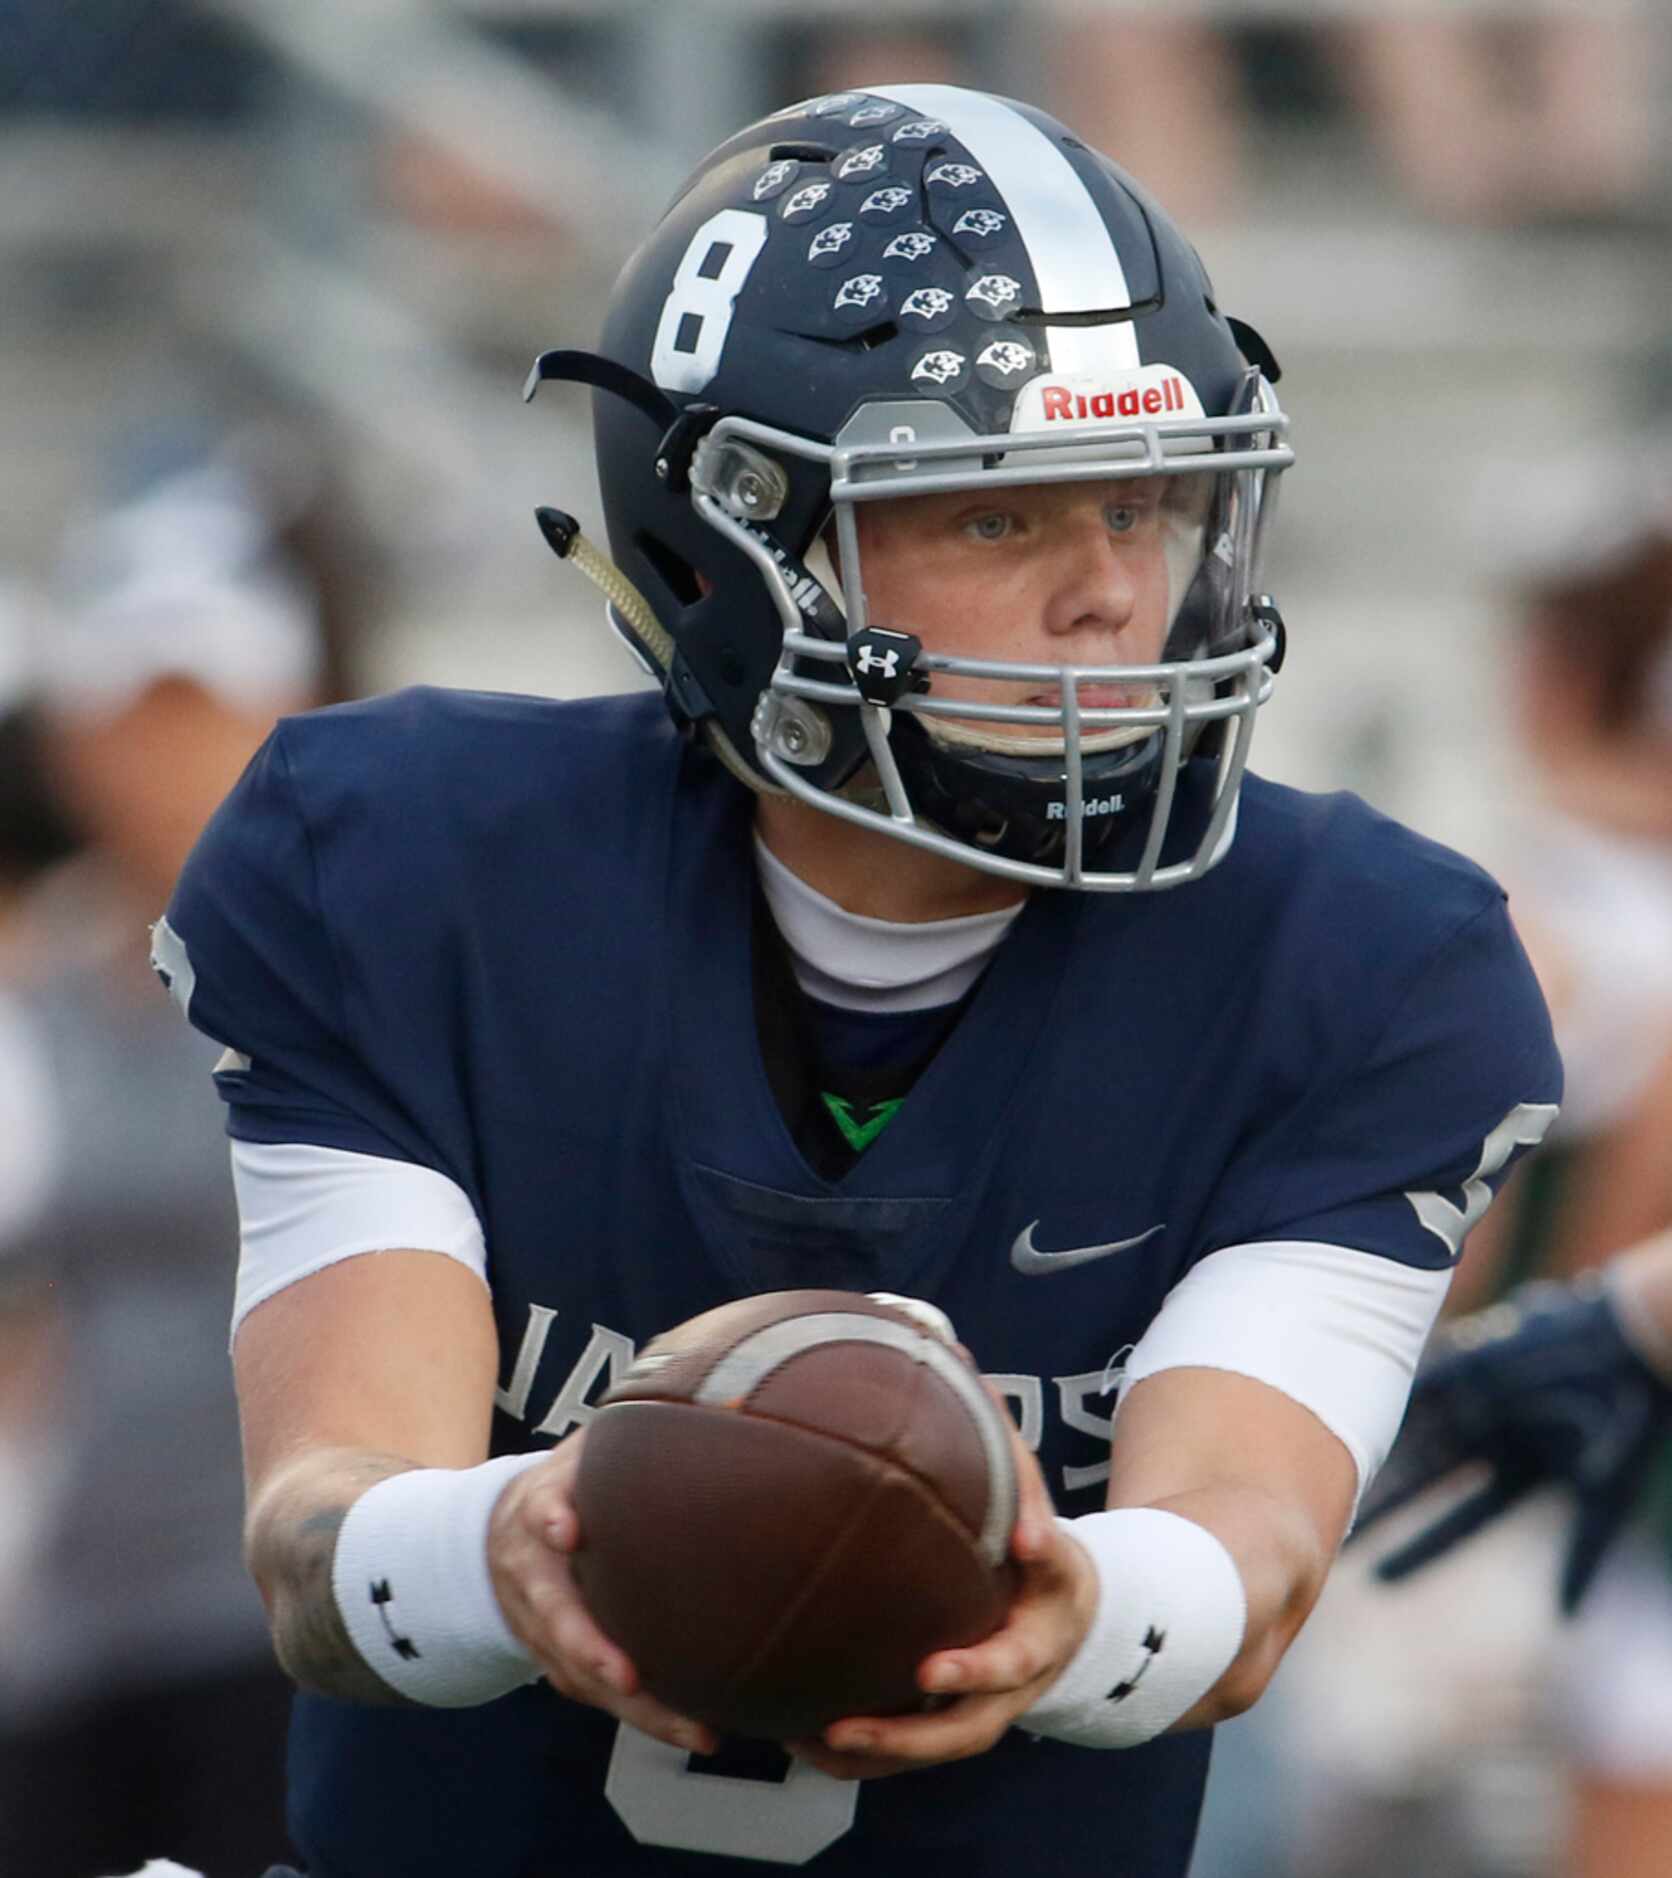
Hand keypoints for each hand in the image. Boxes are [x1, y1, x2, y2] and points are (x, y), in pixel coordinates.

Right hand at [487, 1431, 717, 1754]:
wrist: (498, 1536)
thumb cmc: (567, 1486)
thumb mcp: (581, 1453)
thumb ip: (624, 1436)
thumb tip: (713, 1398)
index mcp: (537, 1511)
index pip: (538, 1510)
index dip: (550, 1518)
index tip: (564, 1528)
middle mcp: (532, 1577)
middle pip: (555, 1617)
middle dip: (589, 1649)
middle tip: (627, 1676)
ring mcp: (541, 1628)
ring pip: (580, 1674)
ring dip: (635, 1706)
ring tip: (694, 1725)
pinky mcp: (560, 1662)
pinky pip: (599, 1695)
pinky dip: (643, 1714)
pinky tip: (694, 1725)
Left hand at [787, 1404, 1095, 1779]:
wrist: (1067, 1619)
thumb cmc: (1030, 1542)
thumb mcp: (1029, 1488)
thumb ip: (992, 1435)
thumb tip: (945, 1344)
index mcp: (1054, 1588)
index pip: (1054, 1568)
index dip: (1040, 1556)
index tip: (1023, 1541)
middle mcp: (1031, 1658)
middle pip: (1000, 1687)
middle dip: (959, 1686)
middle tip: (921, 1672)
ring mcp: (996, 1701)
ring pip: (952, 1739)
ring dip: (894, 1742)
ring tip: (830, 1732)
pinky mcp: (957, 1723)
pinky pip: (912, 1751)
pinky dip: (866, 1755)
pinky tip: (805, 1741)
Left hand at [1354, 1279, 1671, 1612]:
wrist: (1628, 1344)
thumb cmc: (1625, 1421)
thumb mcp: (1603, 1495)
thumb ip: (1582, 1554)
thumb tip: (1566, 1618)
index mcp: (1518, 1470)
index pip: (1458, 1520)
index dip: (1419, 1548)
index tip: (1375, 1580)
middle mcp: (1488, 1435)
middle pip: (1420, 1477)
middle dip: (1379, 1506)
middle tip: (1326, 1532)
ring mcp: (1476, 1396)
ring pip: (1410, 1429)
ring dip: (1370, 1451)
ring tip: (1318, 1474)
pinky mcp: (1470, 1358)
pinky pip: (1418, 1378)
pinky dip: (1383, 1394)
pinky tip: (1340, 1406)